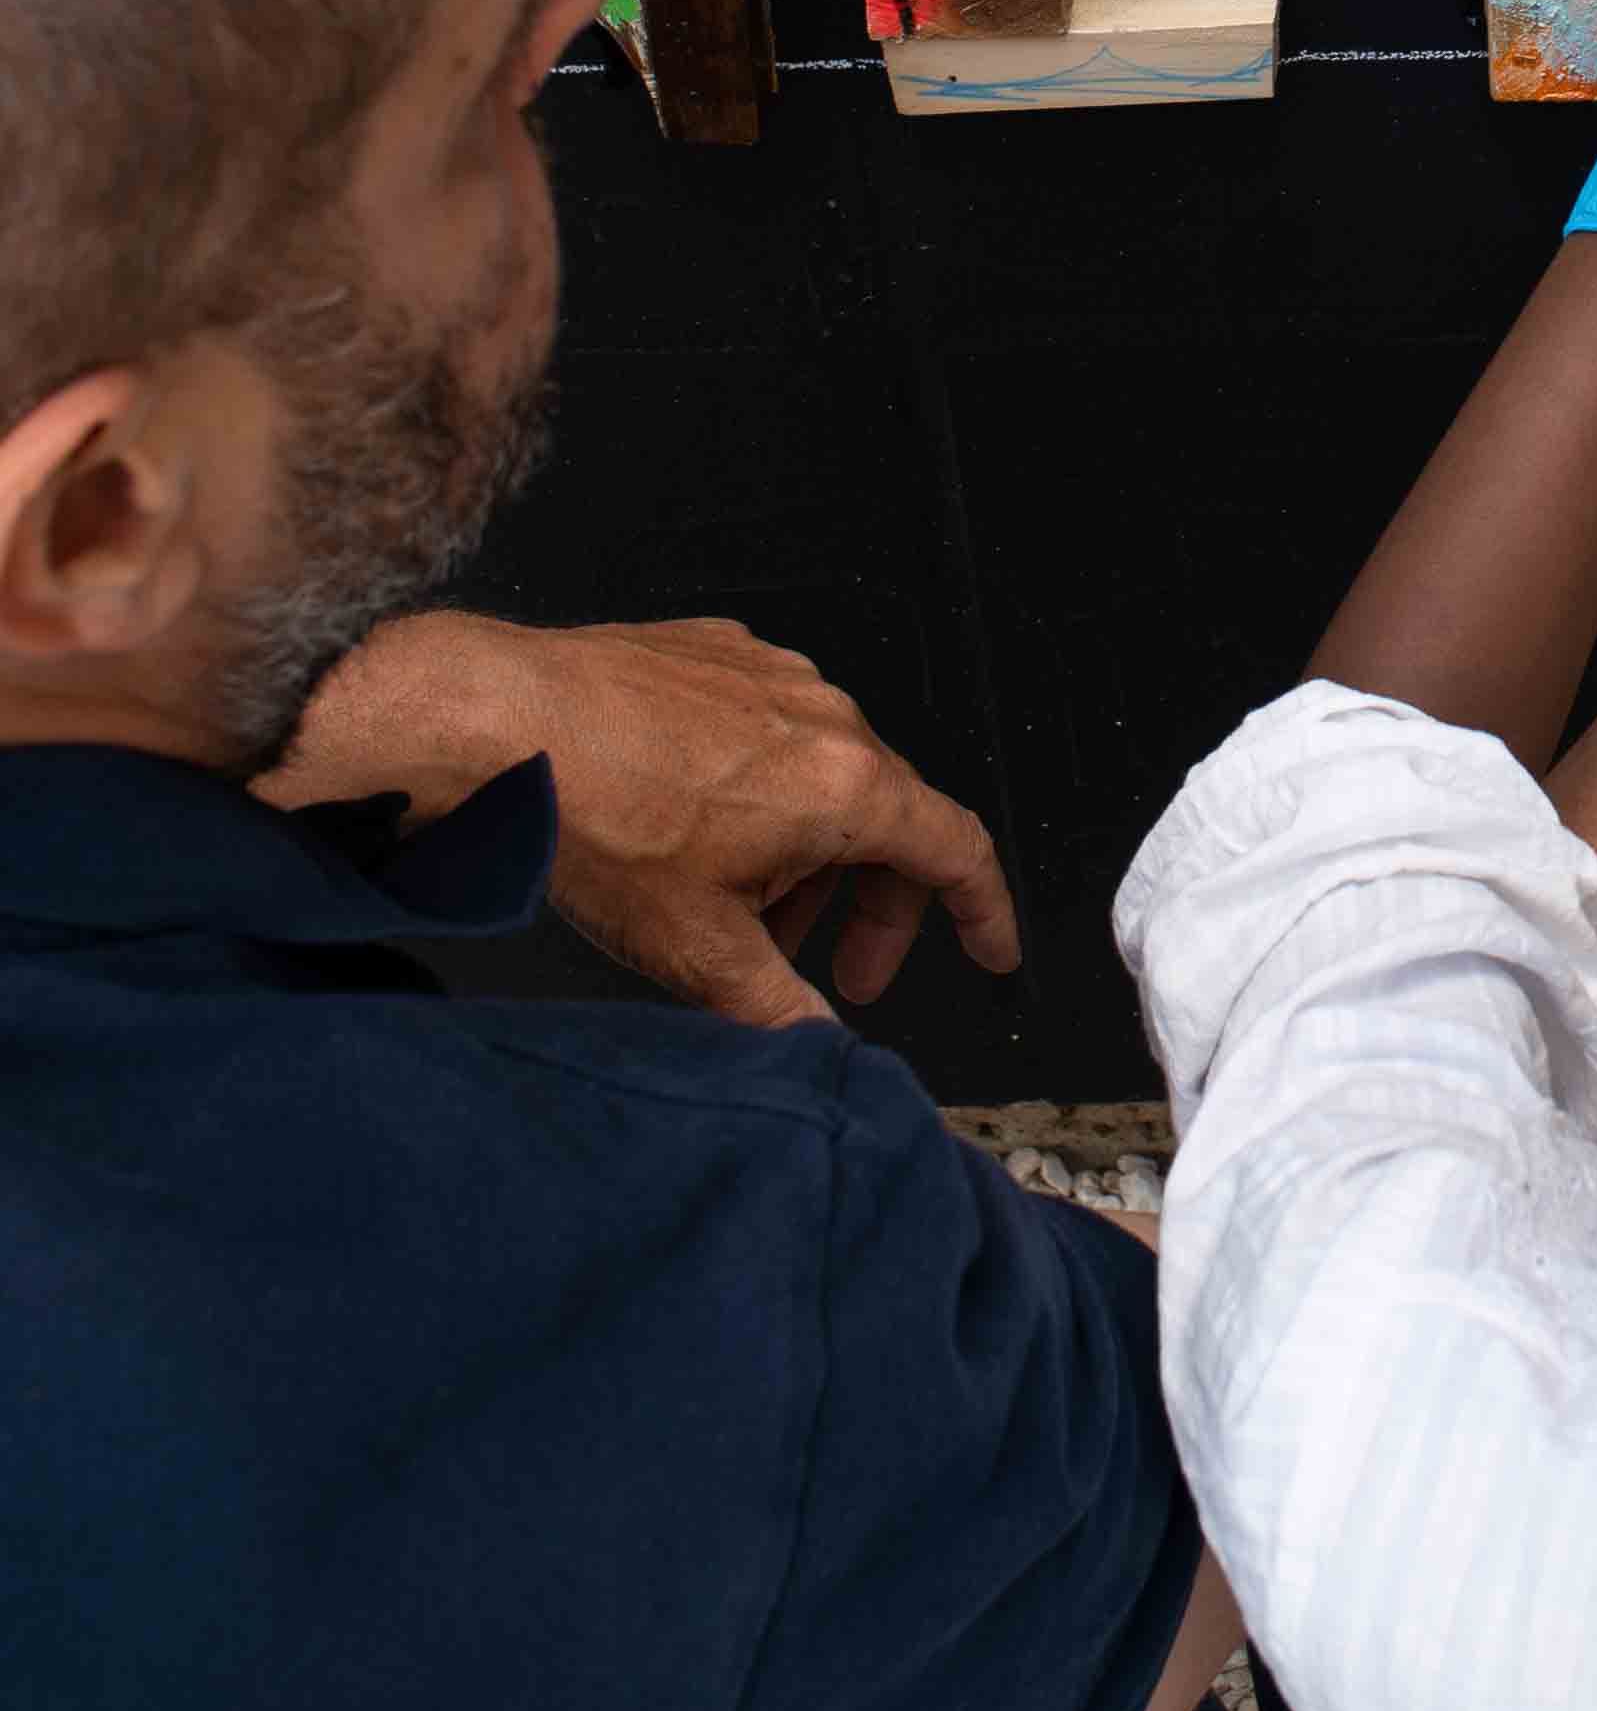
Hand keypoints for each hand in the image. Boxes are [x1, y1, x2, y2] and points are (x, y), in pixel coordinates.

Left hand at [274, 610, 1020, 1025]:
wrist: (493, 720)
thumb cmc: (591, 817)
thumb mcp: (695, 948)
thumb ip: (779, 1011)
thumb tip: (823, 1058)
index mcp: (844, 785)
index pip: (956, 849)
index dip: (983, 911)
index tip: (989, 948)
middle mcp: (825, 715)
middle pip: (887, 819)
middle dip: (870, 907)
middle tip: (830, 969)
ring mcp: (771, 673)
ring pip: (822, 774)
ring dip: (804, 852)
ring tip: (735, 905)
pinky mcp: (714, 653)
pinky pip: (766, 728)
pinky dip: (757, 788)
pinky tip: (687, 827)